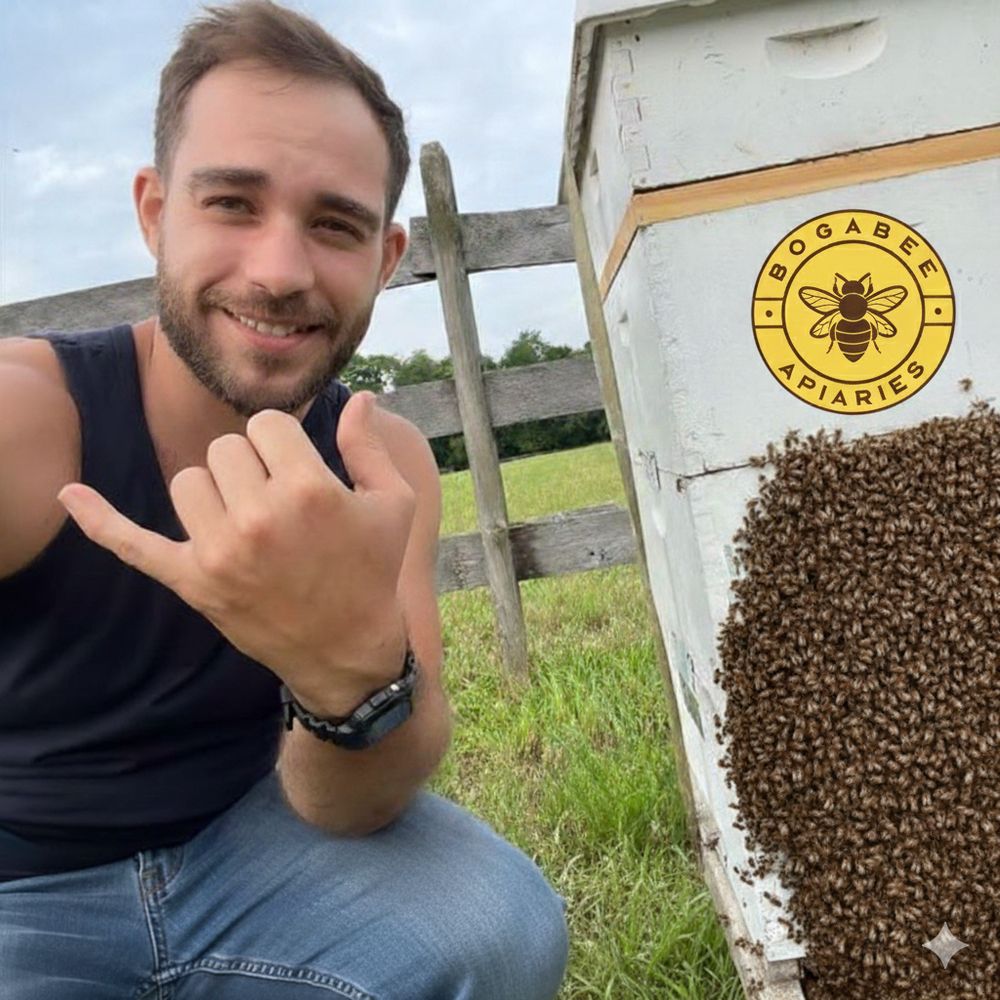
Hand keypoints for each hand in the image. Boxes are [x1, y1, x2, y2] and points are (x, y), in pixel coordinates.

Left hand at [57, 391, 414, 712]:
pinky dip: (100, 520)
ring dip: (215, 490)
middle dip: (251, 465)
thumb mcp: (393, 505)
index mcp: (308, 490)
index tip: (298, 468)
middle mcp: (258, 518)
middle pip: (224, 448)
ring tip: (245, 518)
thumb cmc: (374, 571)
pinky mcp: (193, 582)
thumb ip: (370, 447)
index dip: (283, 443)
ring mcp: (220, 553)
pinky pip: (134, 544)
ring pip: (188, 481)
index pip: (265, 425)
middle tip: (277, 499)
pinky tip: (68, 495)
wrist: (348, 651)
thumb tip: (362, 396)